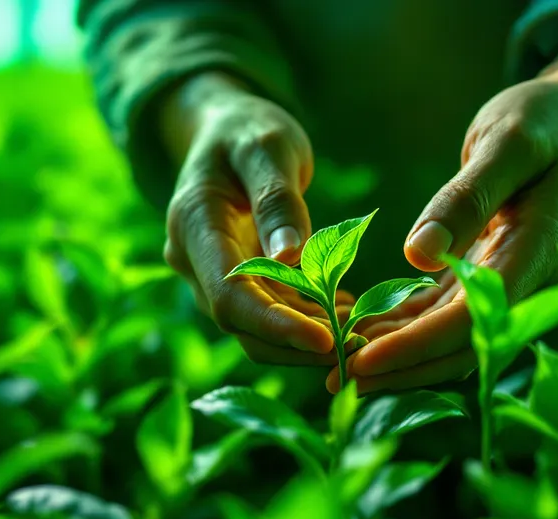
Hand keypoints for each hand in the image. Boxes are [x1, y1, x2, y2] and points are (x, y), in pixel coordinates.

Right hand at [160, 73, 350, 364]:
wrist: (227, 131)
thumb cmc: (249, 130)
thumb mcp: (266, 148)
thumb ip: (277, 200)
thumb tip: (290, 256)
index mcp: (193, 227)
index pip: (229, 298)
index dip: (276, 326)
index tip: (326, 341)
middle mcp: (194, 263)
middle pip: (242, 327)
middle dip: (297, 345)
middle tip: (358, 350)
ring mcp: (213, 278)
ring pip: (258, 332)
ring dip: (308, 341)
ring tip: (363, 339)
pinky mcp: (239, 283)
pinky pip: (273, 316)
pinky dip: (310, 324)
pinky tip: (353, 319)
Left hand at [327, 23, 557, 393]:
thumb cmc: (542, 121)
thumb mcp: (506, 143)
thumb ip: (466, 199)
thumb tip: (417, 255)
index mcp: (537, 254)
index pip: (471, 321)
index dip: (414, 346)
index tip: (360, 359)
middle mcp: (527, 283)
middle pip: (460, 347)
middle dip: (399, 369)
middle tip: (332, 382)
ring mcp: (508, 285)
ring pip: (449, 340)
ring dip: (397, 357)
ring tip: (337, 365)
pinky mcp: (486, 277)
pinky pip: (443, 315)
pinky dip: (403, 329)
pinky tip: (360, 332)